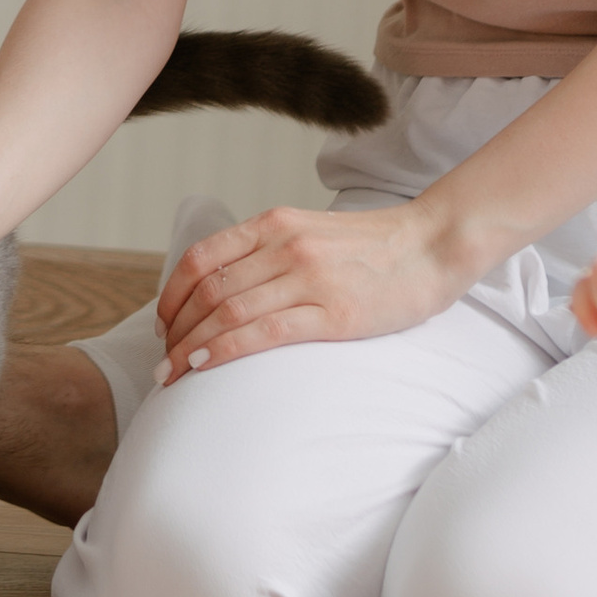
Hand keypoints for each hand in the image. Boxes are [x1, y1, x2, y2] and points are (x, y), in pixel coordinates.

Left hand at [154, 199, 469, 379]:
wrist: (434, 244)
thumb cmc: (374, 246)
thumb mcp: (312, 231)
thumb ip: (272, 249)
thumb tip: (229, 285)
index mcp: (275, 223)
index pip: (201, 258)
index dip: (172, 295)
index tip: (163, 324)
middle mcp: (285, 246)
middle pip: (209, 290)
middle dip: (176, 330)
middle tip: (162, 360)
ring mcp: (308, 279)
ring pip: (228, 313)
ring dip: (191, 346)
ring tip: (174, 373)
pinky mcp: (334, 315)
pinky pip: (264, 333)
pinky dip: (224, 350)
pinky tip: (204, 366)